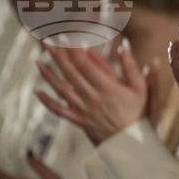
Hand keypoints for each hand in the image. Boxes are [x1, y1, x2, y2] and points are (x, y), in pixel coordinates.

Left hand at [36, 41, 150, 145]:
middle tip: (48, 42)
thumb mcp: (141, 87)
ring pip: (62, 90)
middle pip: (71, 74)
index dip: (74, 50)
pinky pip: (59, 111)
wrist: (132, 142)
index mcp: (108, 88)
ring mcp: (84, 110)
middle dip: (58, 56)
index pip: (86, 65)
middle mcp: (93, 98)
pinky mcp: (79, 120)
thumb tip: (124, 44)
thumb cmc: (139, 111)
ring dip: (49, 76)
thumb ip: (131, 65)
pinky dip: (47, 102)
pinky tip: (37, 91)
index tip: (65, 37)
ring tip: (39, 62)